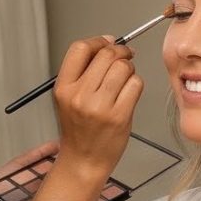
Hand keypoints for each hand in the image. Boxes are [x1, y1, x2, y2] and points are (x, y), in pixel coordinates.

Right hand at [49, 36, 143, 186]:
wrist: (83, 160)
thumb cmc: (79, 130)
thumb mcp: (68, 98)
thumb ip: (83, 71)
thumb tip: (107, 43)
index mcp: (64, 88)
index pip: (80, 48)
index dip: (97, 41)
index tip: (107, 42)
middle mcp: (79, 95)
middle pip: (106, 54)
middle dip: (120, 52)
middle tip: (125, 57)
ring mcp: (100, 106)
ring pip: (124, 67)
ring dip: (129, 69)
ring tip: (125, 79)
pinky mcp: (119, 115)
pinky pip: (136, 84)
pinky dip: (136, 84)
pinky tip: (129, 94)